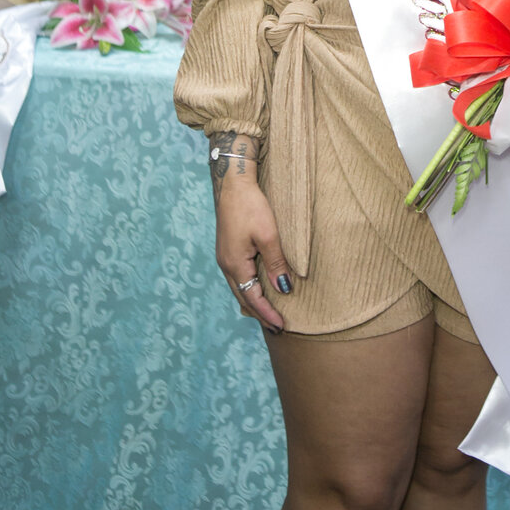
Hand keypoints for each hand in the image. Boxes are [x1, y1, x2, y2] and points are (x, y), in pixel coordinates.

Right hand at [210, 139, 291, 333]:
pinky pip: (238, 276)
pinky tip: (258, 287)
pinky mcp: (227, 249)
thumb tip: (284, 290)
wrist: (232, 184)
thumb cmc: (251, 206)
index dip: (267, 313)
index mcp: (235, 265)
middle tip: (277, 326)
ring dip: (253, 300)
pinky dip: (249, 287)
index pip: (252, 298)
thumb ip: (276, 263)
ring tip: (269, 312)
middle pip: (243, 297)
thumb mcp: (268, 235)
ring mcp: (224, 257)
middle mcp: (226, 264)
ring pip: (239, 287)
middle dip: (259, 312)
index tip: (282, 326)